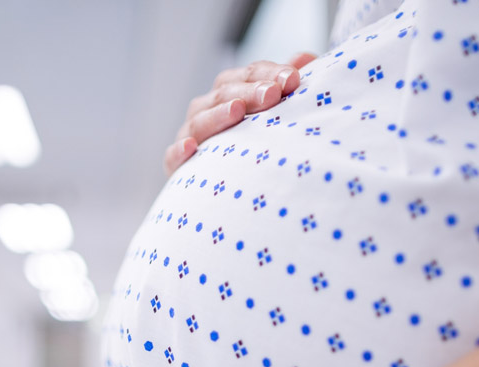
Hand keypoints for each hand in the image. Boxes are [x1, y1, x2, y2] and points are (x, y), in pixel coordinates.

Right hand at [164, 52, 316, 175]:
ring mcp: (190, 136)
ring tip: (237, 111)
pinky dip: (179, 150)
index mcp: (230, 94)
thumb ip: (287, 86)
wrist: (234, 195)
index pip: (246, 75)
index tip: (292, 79)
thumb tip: (305, 58)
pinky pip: (173, 156)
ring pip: (199, 121)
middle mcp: (207, 110)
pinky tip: (191, 147)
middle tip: (272, 94)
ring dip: (218, 115)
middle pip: (223, 93)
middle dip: (249, 92)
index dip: (268, 73)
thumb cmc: (260, 146)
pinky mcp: (177, 167)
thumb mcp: (278, 114)